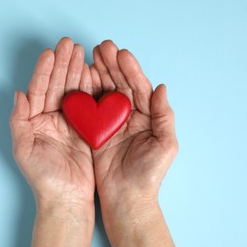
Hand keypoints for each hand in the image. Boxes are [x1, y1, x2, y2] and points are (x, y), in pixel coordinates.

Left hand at [10, 37, 94, 246]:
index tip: (50, 53)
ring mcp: (69, 122)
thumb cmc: (43, 178)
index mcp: (34, 121)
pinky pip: (87, 104)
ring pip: (72, 91)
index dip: (44, 70)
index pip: (39, 90)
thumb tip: (18, 93)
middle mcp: (51, 118)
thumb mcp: (23, 149)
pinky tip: (92, 73)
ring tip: (81, 53)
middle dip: (62, 64)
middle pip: (56, 85)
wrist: (67, 198)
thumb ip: (18, 120)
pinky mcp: (86, 128)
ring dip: (76, 71)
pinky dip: (90, 88)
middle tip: (69, 44)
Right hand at [91, 40, 177, 246]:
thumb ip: (165, 116)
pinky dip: (86, 92)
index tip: (121, 54)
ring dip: (99, 73)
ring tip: (91, 56)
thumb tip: (162, 87)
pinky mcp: (96, 130)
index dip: (131, 70)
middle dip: (112, 65)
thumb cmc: (148, 175)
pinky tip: (81, 78)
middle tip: (102, 48)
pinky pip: (91, 107)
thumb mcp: (165, 145)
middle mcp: (129, 115)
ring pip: (105, 92)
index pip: (139, 87)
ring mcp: (112, 122)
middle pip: (121, 85)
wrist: (127, 198)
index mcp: (147, 116)